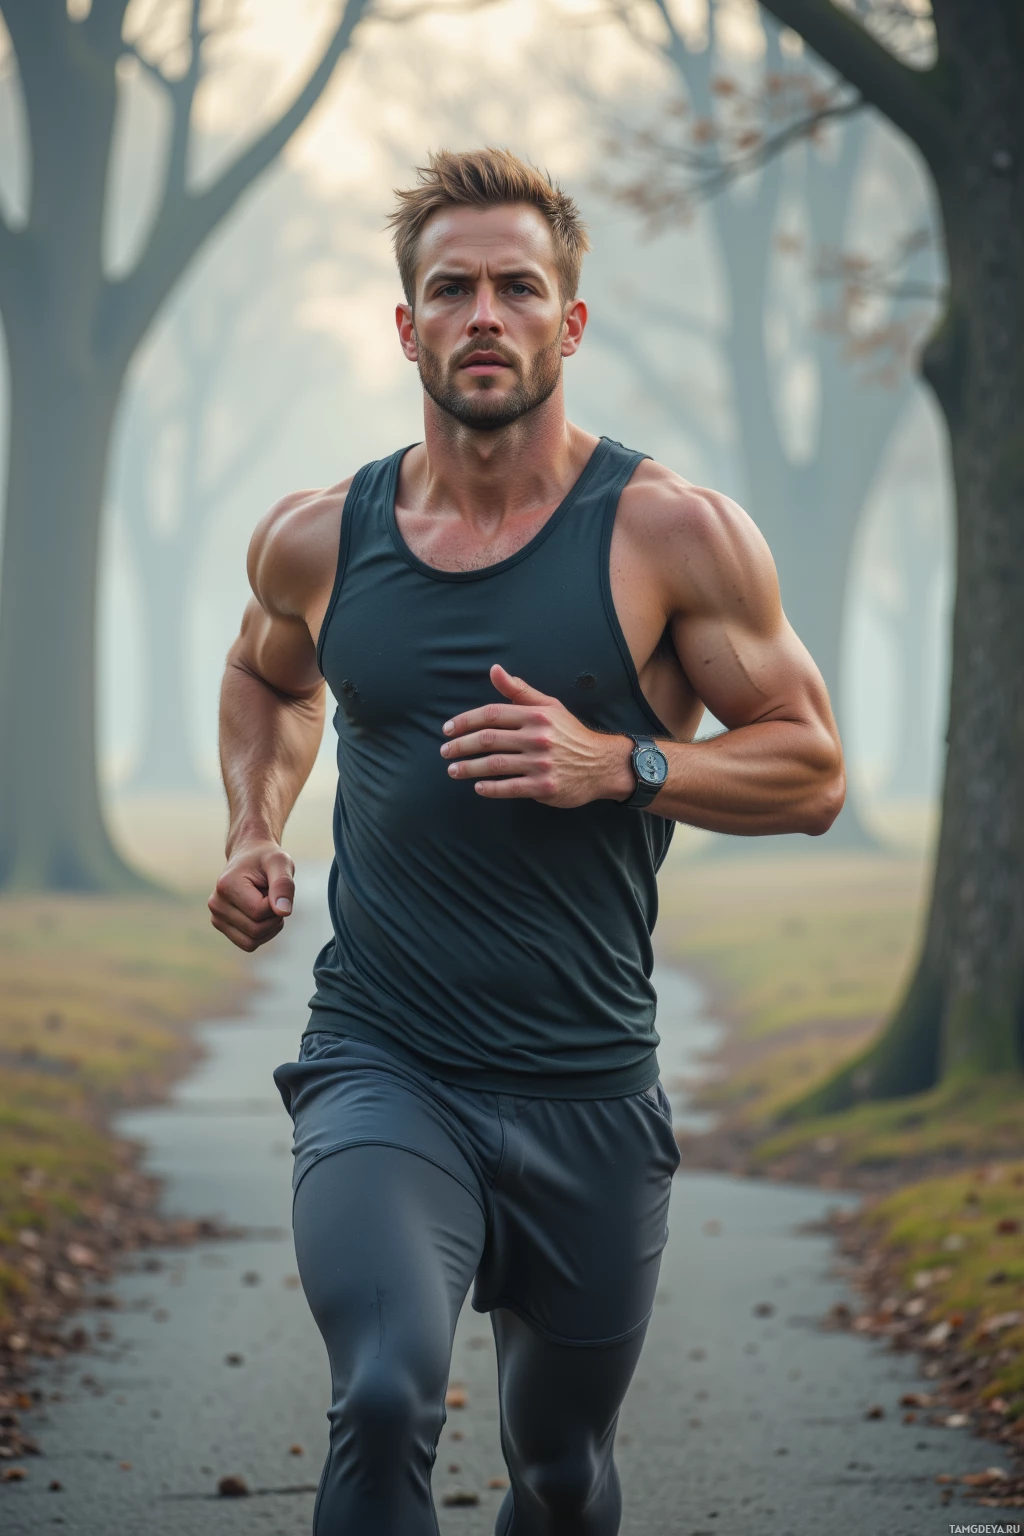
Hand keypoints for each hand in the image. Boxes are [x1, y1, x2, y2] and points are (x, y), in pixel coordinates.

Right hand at [208, 839, 294, 951]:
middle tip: (272, 896)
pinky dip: (262, 934)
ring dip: (269, 927)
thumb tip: (283, 912)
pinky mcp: (221, 926)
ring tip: (265, 903)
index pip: (259, 912)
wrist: (250, 856)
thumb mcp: (280, 863)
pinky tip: (262, 914)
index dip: (276, 904)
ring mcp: (216, 917)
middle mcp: (216, 903)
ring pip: (251, 942)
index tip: (274, 887)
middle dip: (274, 917)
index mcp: (226, 885)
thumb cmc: (267, 859)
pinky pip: (248, 944)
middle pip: (256, 930)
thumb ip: (283, 885)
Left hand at [440, 664, 633, 807]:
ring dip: (468, 768)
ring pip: (494, 764)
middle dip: (461, 746)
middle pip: (488, 739)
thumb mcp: (549, 706)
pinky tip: (478, 787)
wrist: (602, 764)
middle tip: (445, 752)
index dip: (465, 721)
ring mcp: (541, 763)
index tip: (448, 729)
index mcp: (536, 715)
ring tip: (453, 770)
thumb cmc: (571, 734)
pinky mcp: (544, 787)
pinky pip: (509, 788)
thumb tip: (494, 669)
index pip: (492, 714)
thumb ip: (519, 690)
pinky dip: (490, 788)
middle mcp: (537, 737)